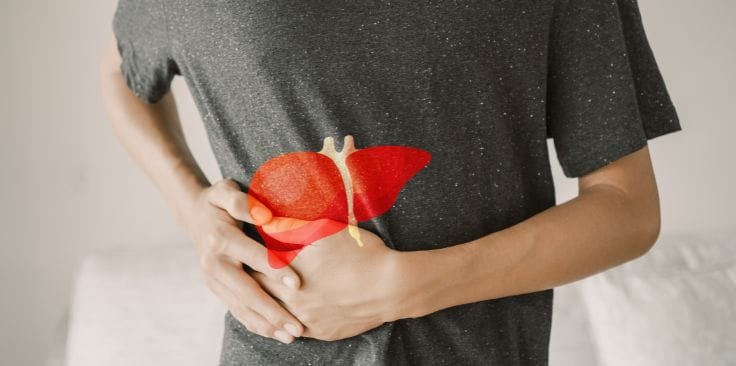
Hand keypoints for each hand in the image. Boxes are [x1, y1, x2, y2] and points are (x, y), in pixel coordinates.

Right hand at [178, 178, 305, 343]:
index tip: (297, 284)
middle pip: (246, 292)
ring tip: (291, 335)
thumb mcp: (225, 191)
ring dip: (266, 324)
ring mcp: (213, 279)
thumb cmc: (218, 200)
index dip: (275, 269)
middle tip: (297, 325)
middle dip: (273, 310)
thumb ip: (242, 201)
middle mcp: (214, 263)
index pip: (252, 257)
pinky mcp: (215, 288)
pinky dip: (255, 323)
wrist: (192, 214)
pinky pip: (236, 310)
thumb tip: (264, 214)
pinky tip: (275, 333)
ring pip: (241, 307)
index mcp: (220, 239)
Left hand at [250, 217, 403, 340]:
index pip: (254, 268)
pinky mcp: (321, 332)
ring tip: (257, 299)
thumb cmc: (359, 253)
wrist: (390, 286)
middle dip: (251, 285)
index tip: (243, 253)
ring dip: (265, 308)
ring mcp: (306, 320)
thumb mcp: (325, 231)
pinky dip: (284, 324)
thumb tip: (267, 218)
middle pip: (259, 295)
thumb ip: (292, 225)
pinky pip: (293, 331)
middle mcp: (291, 300)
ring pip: (274, 317)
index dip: (247, 260)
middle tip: (243, 276)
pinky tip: (282, 318)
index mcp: (287, 274)